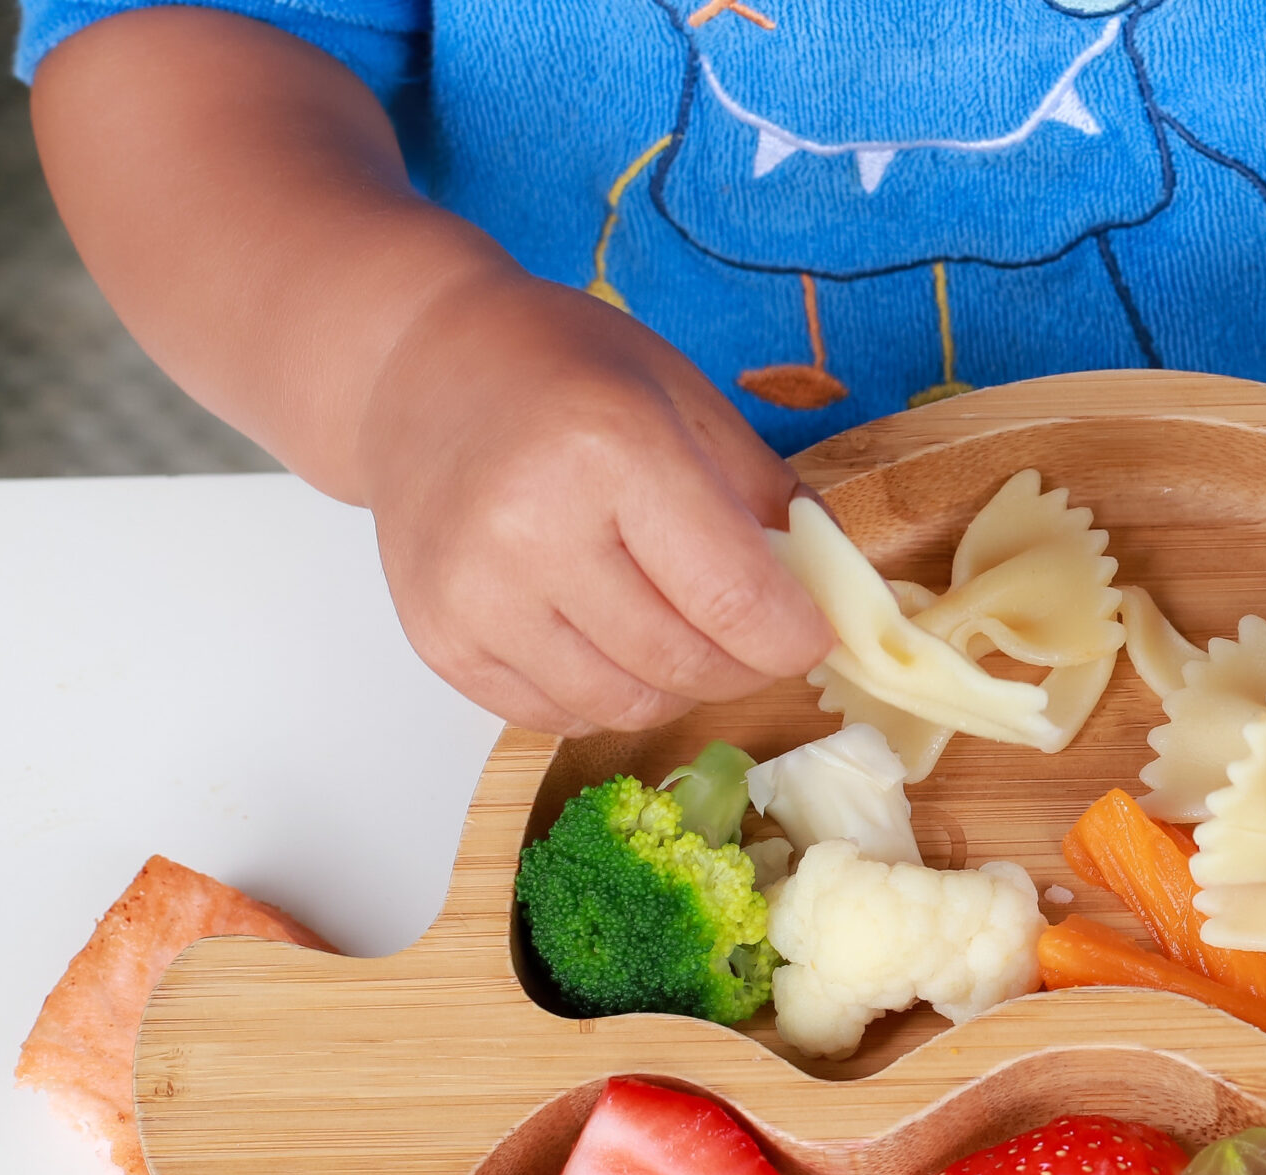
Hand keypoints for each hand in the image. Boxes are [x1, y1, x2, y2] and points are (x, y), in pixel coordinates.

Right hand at [358, 271, 831, 734]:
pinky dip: (606, 693)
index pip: (737, 602)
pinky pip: (560, 716)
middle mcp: (531, 530)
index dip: (797, 637)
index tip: (812, 631)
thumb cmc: (565, 373)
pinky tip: (607, 635)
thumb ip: (776, 503)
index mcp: (610, 450)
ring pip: (627, 706)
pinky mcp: (442, 641)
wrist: (419, 368)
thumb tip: (846, 603)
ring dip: (677, 685)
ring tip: (677, 626)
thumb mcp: (691, 401)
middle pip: (688, 664)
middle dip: (745, 663)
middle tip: (750, 628)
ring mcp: (477, 596)